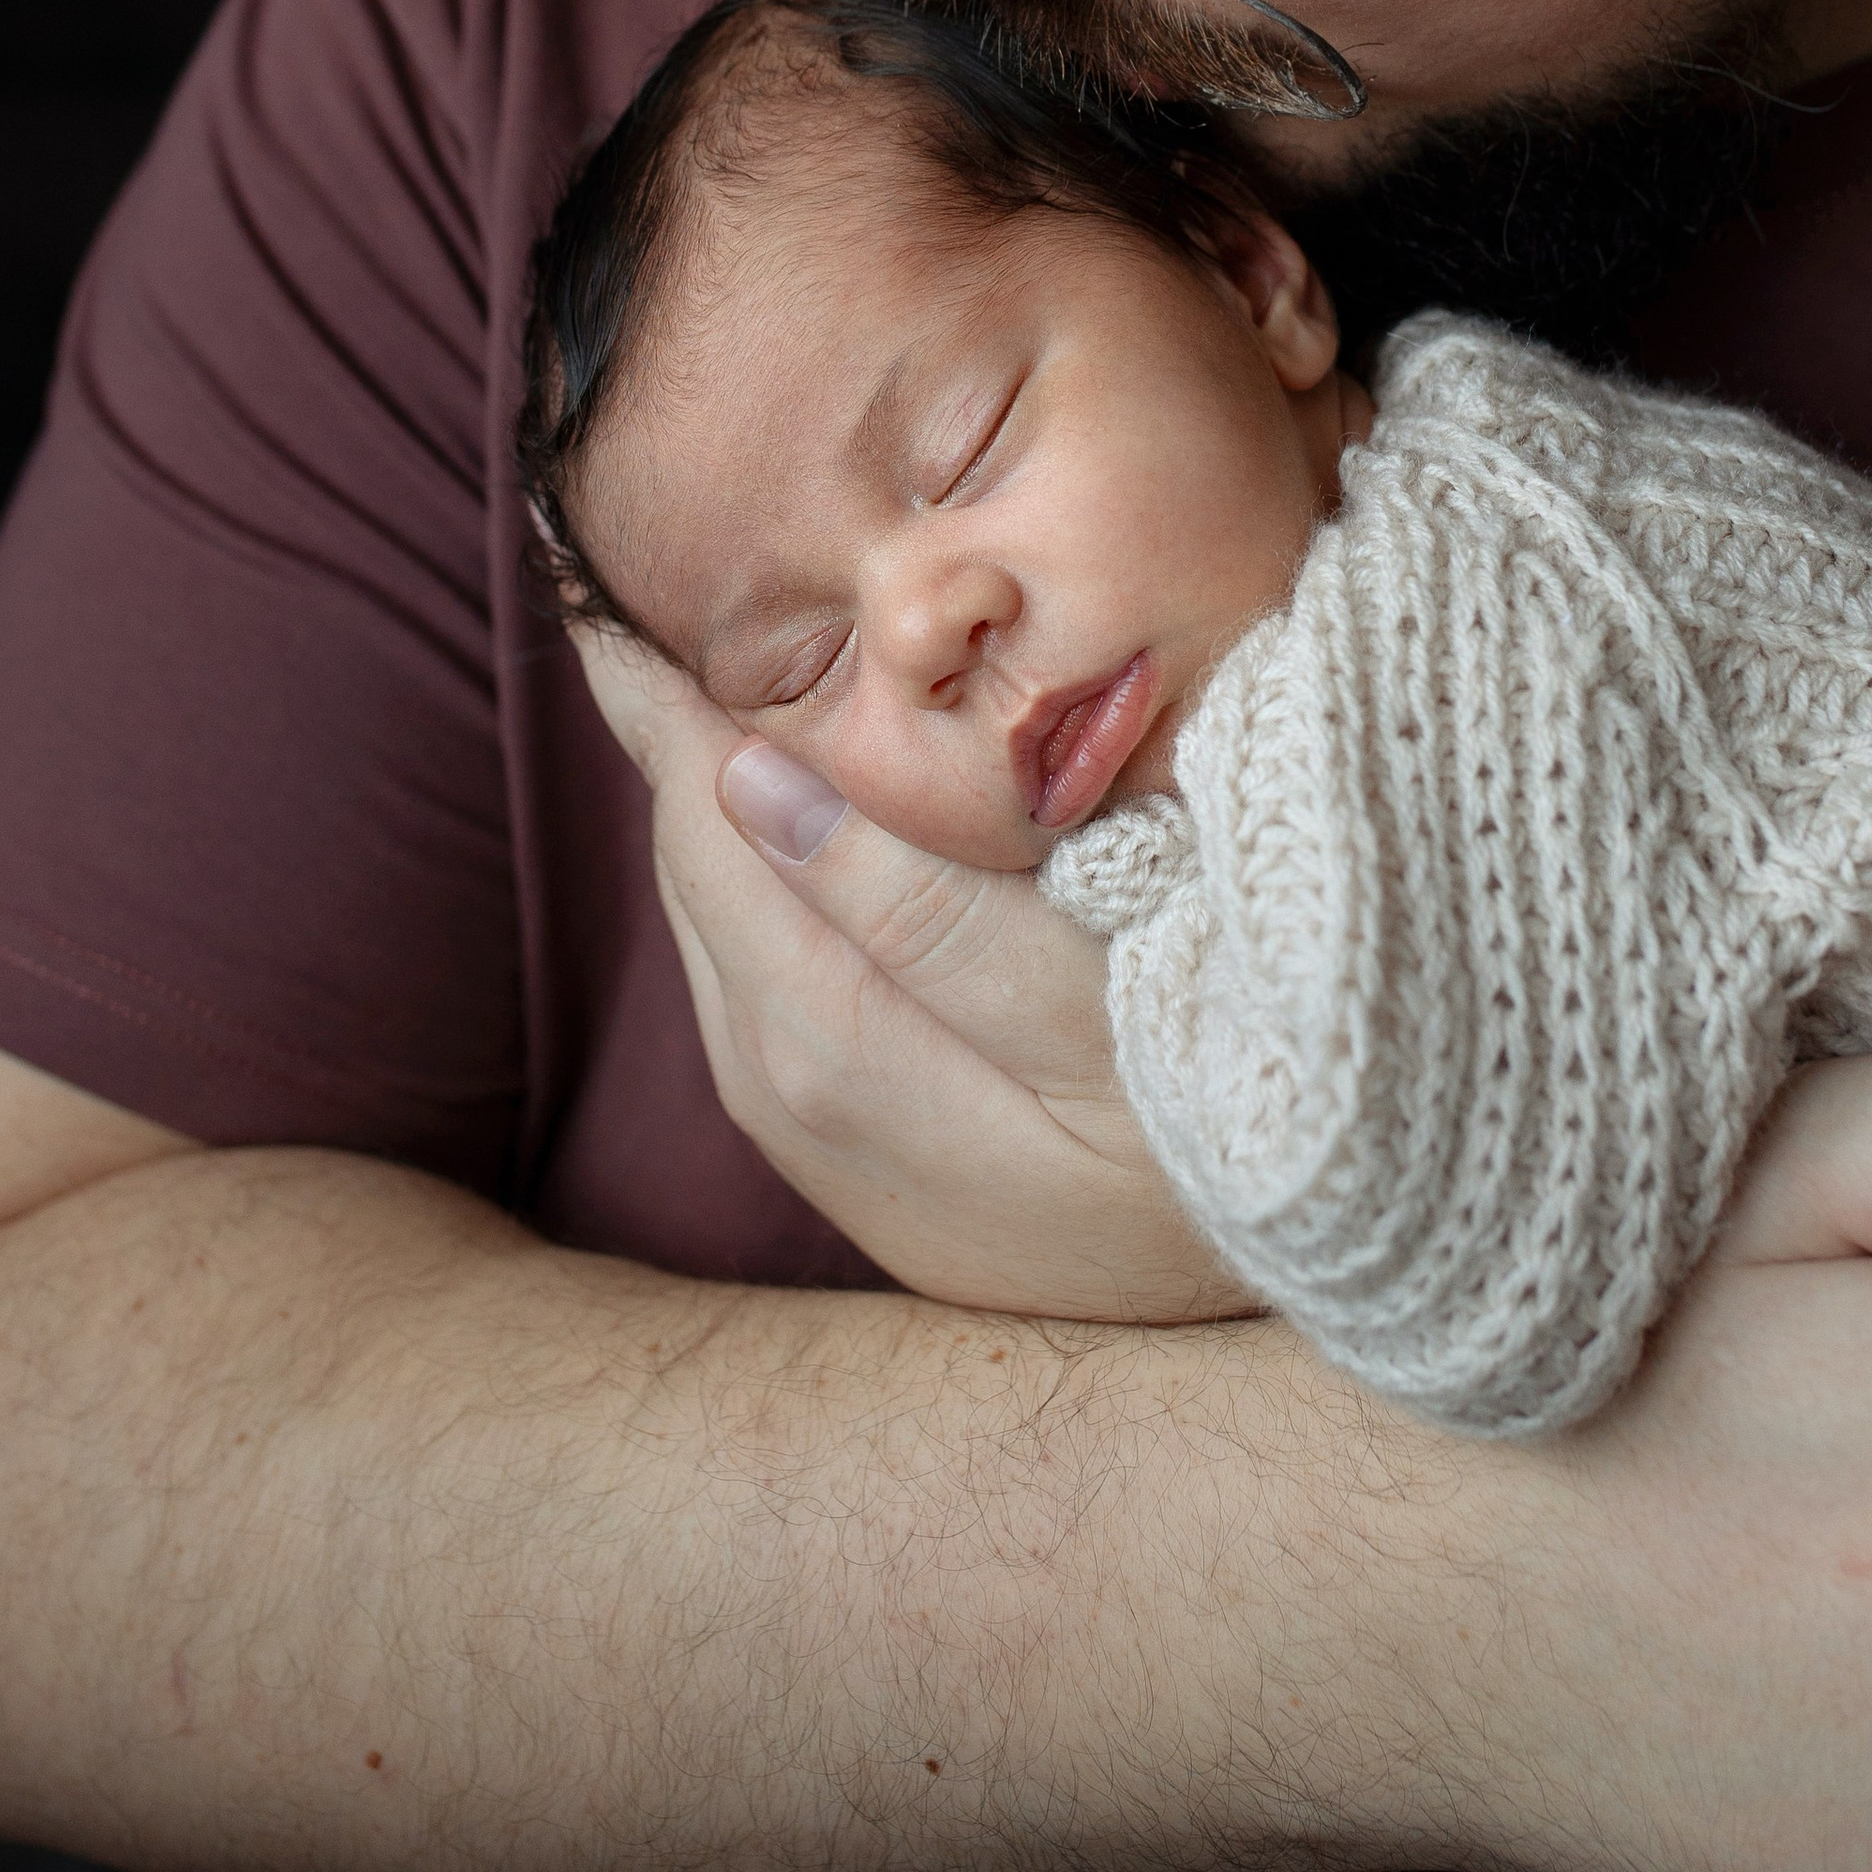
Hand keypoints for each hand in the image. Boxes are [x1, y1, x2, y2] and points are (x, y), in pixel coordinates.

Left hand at [570, 626, 1245, 1318]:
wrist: (1269, 1297)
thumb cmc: (1220, 1143)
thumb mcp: (1093, 1020)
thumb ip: (920, 904)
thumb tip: (751, 778)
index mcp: (833, 1047)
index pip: (711, 823)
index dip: (660, 695)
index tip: (603, 574)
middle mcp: (790, 1094)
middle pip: (696, 866)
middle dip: (663, 728)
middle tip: (632, 590)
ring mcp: (813, 1132)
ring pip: (717, 919)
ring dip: (700, 794)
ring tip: (686, 671)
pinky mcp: (847, 1149)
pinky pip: (756, 973)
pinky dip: (747, 871)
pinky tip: (777, 808)